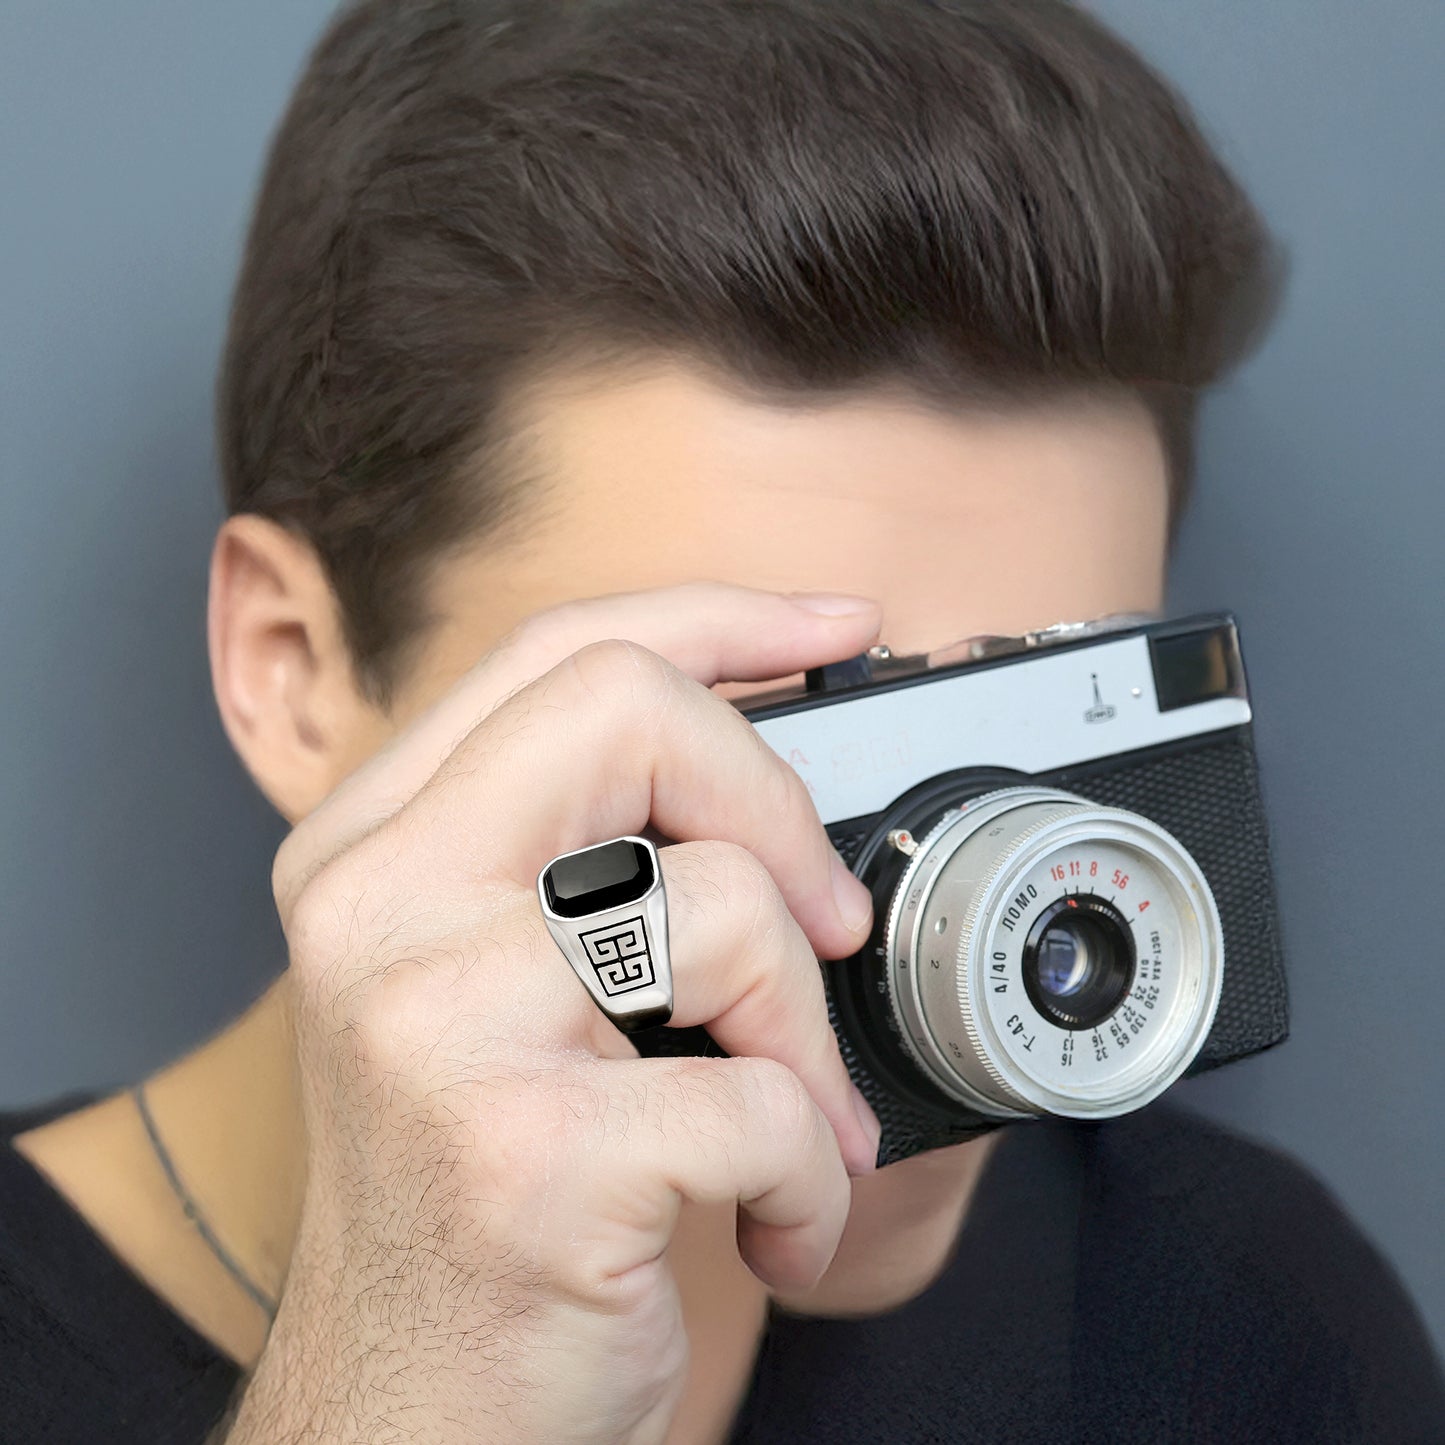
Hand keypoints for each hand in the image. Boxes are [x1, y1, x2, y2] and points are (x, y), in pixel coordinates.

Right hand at [226, 583, 883, 1444]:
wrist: (411, 1417)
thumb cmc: (479, 1191)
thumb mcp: (491, 988)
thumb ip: (584, 856)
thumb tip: (761, 757)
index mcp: (373, 849)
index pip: (559, 652)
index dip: (718, 618)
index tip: (835, 628)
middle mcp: (381, 910)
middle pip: (632, 712)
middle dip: (777, 800)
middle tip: (822, 917)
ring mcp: (443, 1027)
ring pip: (727, 910)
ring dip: (805, 1036)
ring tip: (784, 1118)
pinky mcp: (532, 1155)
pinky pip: (769, 1103)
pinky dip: (812, 1175)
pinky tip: (766, 1221)